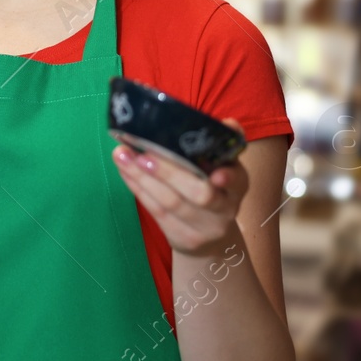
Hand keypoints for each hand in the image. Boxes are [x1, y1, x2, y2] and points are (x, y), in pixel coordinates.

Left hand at [112, 119, 248, 256]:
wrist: (209, 236)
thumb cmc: (209, 186)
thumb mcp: (220, 166)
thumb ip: (218, 145)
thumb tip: (227, 122)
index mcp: (238, 184)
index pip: (238, 179)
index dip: (229, 177)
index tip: (216, 175)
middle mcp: (226, 208)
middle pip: (200, 194)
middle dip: (169, 173)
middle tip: (142, 155)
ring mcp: (205, 227)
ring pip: (171, 203)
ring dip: (142, 178)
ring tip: (121, 156)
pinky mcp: (183, 238)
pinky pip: (156, 212)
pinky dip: (138, 189)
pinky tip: (124, 171)